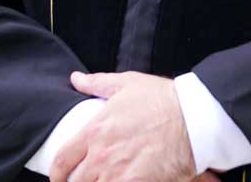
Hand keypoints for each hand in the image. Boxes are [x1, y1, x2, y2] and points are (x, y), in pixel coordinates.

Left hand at [49, 71, 196, 181]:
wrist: (194, 118)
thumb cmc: (163, 100)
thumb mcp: (126, 83)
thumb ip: (97, 83)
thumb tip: (76, 79)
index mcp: (95, 130)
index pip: (63, 159)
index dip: (57, 173)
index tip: (58, 177)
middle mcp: (102, 155)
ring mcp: (118, 173)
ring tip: (103, 181)